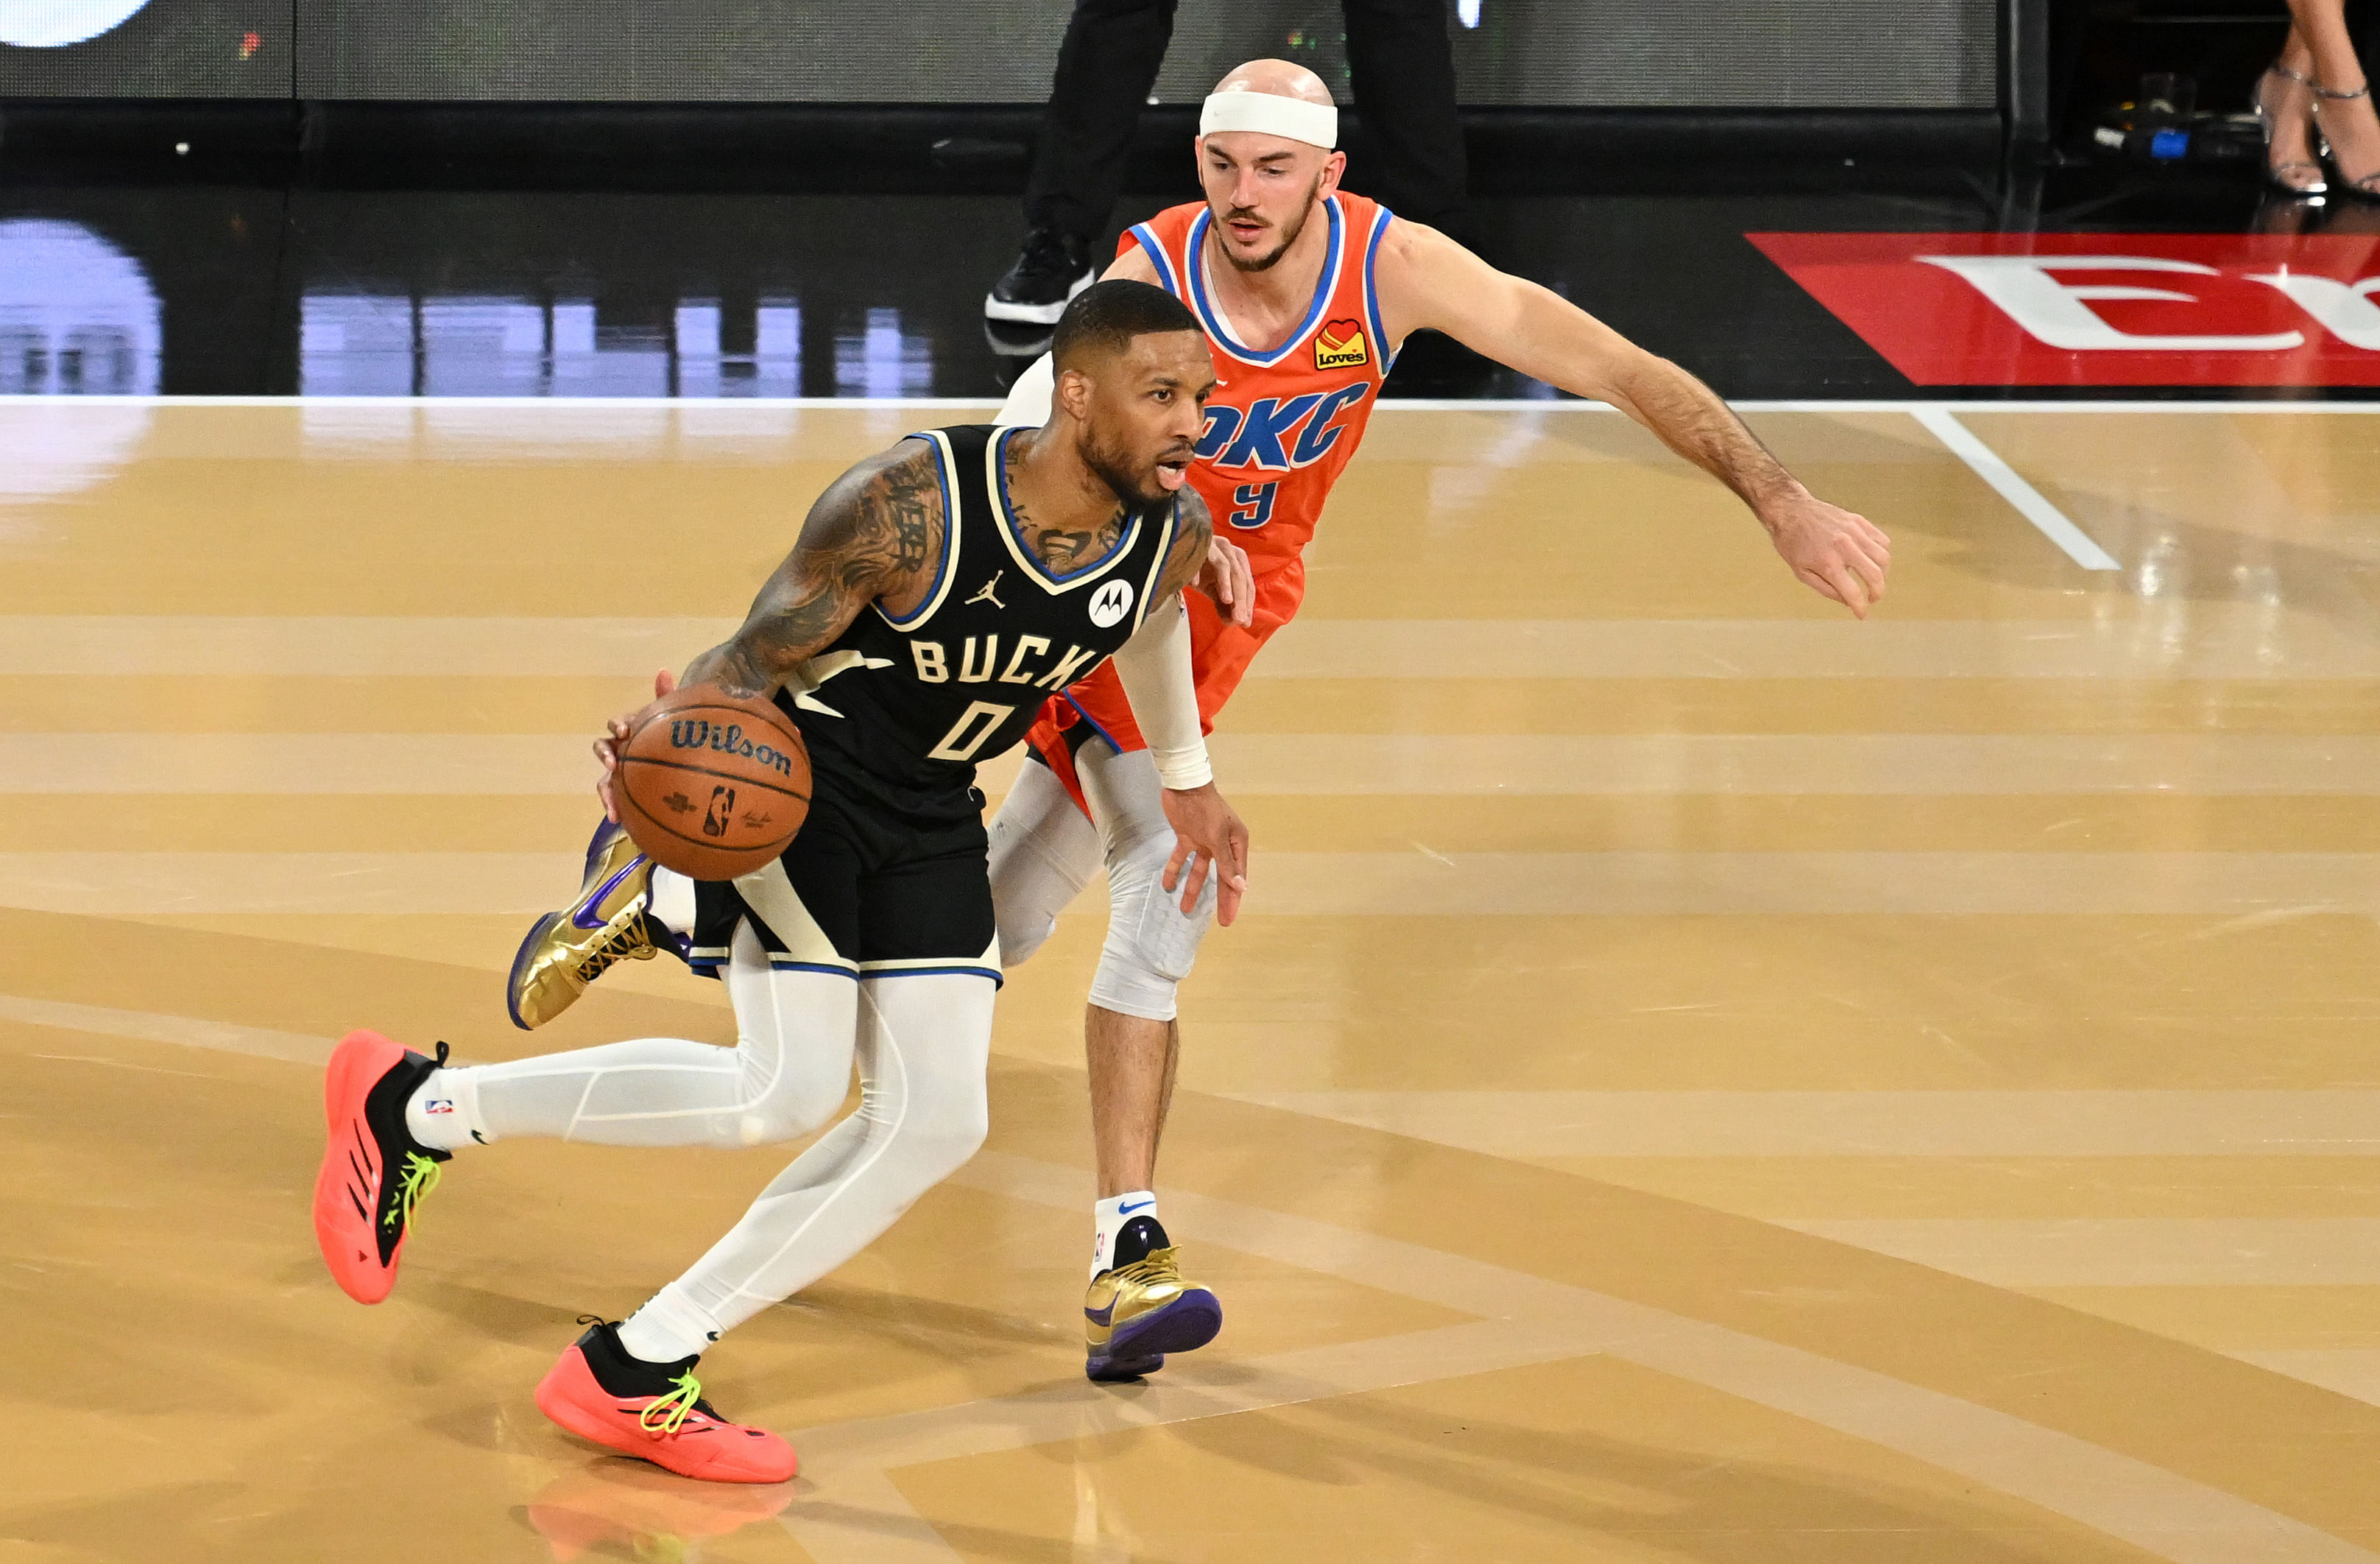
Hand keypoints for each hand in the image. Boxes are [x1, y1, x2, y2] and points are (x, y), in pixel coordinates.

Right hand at [594, 668, 677, 821]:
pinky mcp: (623, 793)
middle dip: (604, 753)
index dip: (618, 725)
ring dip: (604, 789)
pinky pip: (613, 800)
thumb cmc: (675, 741)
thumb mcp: (672, 722)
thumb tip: (663, 670)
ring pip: (604, 779)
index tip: (625, 730)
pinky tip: (616, 819)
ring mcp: (620, 773)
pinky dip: (612, 808)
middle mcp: (622, 750)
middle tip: (612, 761)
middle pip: (603, 747)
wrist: (683, 774)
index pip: (618, 724)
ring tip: (610, 802)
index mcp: (632, 732)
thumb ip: (666, 698)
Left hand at [1157, 782, 1249, 927]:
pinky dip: (1175, 870)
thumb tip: (1241, 887)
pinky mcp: (1187, 837)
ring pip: (1200, 871)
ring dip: (1193, 889)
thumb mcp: (1217, 837)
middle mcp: (1223, 844)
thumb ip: (1226, 863)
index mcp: (1237, 843)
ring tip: (1185, 909)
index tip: (1229, 918)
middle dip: (1219, 899)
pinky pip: (1182, 858)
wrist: (1184, 785)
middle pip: (1221, 877)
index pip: (1236, 876)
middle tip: (1220, 922)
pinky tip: (1168, 885)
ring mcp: (1204, 841)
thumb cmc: (1206, 809)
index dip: (1233, 898)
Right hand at [1194, 533, 1255, 629]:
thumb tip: (1233, 622)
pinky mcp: (1198, 542)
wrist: (1177, 549)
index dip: (1247, 603)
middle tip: (1239, 618)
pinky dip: (1197, 571)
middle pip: (1239, 576)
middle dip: (1240, 599)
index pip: (1247, 584)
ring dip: (1226, 584)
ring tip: (1227, 601)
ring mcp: (1214, 544)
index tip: (1244, 622)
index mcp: (1237, 560)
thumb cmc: (1198, 569)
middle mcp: (1229, 550)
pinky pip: (1201, 557)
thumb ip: (1223, 605)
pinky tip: (1195, 584)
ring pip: (1225, 565)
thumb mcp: (1213, 589)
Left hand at [1764, 489, 1890, 618]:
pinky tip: (1871, 559)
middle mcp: (1844, 547)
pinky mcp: (1859, 521)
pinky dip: (1881, 553)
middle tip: (1872, 598)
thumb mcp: (1802, 573)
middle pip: (1875, 575)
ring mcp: (1854, 532)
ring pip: (1883, 557)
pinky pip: (1882, 540)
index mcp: (1827, 563)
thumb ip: (1826, 589)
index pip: (1852, 592)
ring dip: (1882, 574)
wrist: (1791, 511)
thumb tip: (1848, 601)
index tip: (1862, 615)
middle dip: (1878, 593)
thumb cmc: (1792, 544)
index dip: (1860, 608)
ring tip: (1873, 579)